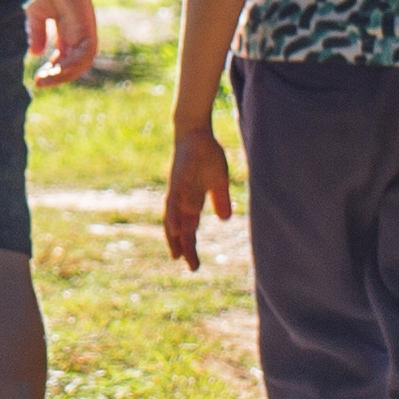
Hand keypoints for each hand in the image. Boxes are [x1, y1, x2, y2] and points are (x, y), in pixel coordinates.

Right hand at [30, 0, 103, 87]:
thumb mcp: (36, 17)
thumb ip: (36, 34)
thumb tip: (35, 54)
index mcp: (69, 35)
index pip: (65, 61)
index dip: (52, 72)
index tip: (37, 80)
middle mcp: (80, 36)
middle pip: (74, 66)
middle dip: (57, 77)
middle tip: (39, 83)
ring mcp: (86, 32)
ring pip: (82, 63)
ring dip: (65, 74)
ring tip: (47, 77)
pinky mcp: (88, 26)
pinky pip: (86, 53)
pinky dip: (74, 63)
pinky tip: (57, 66)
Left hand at [163, 116, 231, 265]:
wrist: (195, 133)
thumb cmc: (206, 155)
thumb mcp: (218, 181)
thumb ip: (220, 199)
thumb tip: (225, 219)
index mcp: (191, 202)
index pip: (189, 230)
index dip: (190, 247)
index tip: (195, 266)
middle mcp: (180, 200)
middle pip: (179, 228)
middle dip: (183, 247)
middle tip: (190, 265)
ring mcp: (178, 189)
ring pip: (173, 216)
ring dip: (175, 235)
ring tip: (178, 253)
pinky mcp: (178, 178)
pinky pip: (175, 198)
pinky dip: (175, 213)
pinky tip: (177, 226)